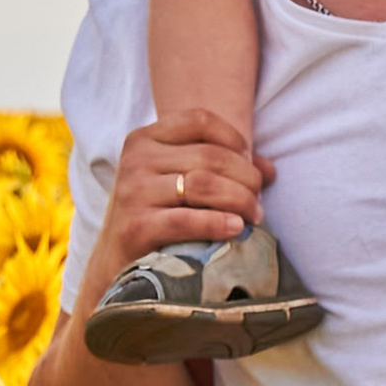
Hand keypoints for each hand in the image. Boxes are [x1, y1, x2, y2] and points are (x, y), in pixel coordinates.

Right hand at [91, 114, 272, 291]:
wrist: (116, 265)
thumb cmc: (156, 217)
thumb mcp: (179, 183)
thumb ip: (221, 168)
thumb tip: (269, 169)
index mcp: (144, 139)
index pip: (199, 120)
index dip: (234, 140)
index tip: (250, 165)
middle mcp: (136, 159)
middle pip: (210, 156)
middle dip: (246, 178)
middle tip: (259, 201)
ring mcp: (133, 192)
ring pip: (204, 184)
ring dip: (240, 200)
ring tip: (254, 217)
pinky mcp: (135, 226)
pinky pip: (187, 220)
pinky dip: (218, 223)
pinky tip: (236, 229)